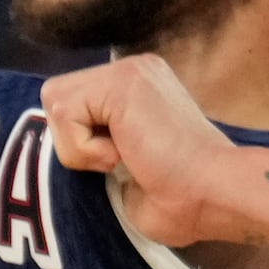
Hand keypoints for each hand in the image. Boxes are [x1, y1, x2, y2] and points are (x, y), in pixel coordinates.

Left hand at [40, 55, 235, 245]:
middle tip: (121, 163)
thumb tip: (53, 149)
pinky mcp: (123, 82)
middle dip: (74, 141)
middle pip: (56, 97)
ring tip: (126, 160)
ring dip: (79, 147)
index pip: (71, 104)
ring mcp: (130, 70)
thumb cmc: (181, 199)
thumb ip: (95, 144)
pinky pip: (65, 114)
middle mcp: (134, 69)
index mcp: (137, 87)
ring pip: (55, 103)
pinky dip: (85, 149)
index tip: (123, 165)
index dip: (79, 142)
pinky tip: (126, 157)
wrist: (215, 197)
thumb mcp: (124, 165)